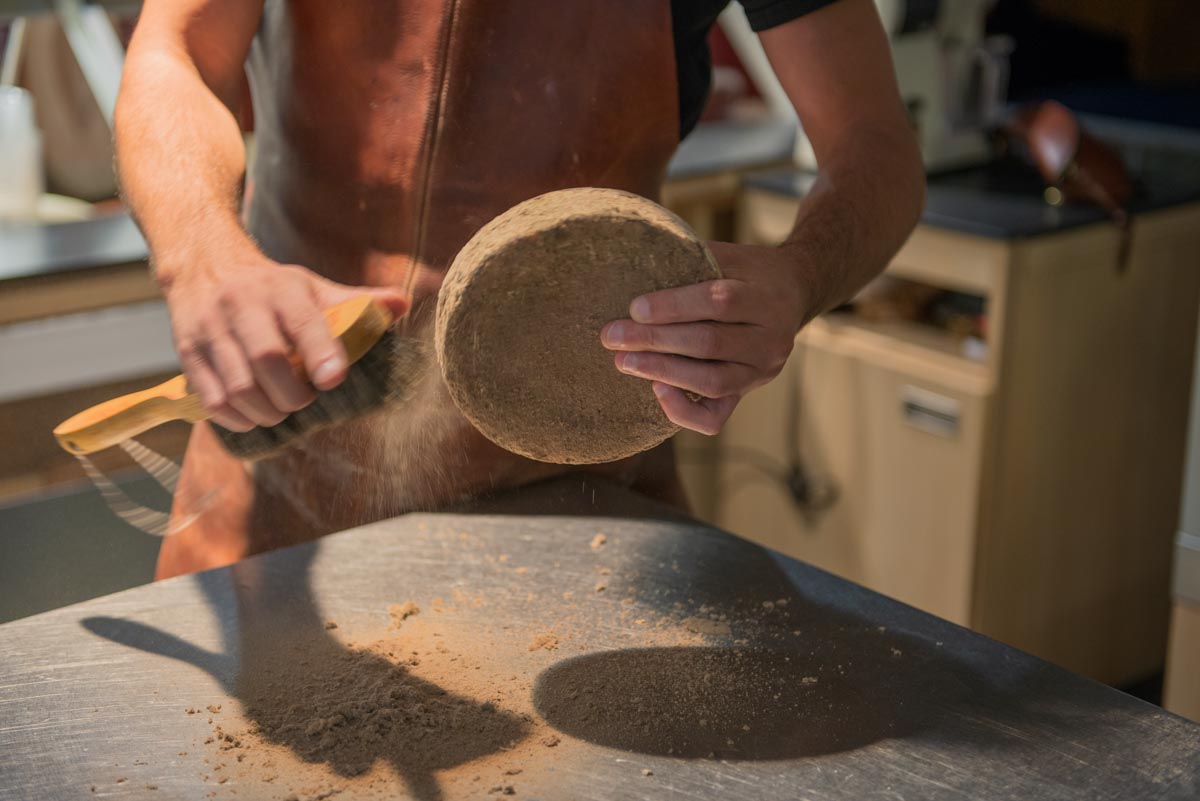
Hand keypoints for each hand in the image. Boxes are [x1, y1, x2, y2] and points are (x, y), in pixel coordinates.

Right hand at [165, 258, 408, 431]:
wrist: (204, 265)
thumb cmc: (272, 287)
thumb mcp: (312, 286)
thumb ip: (356, 301)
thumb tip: (402, 305)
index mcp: (281, 289)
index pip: (302, 321)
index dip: (320, 352)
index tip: (334, 379)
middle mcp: (241, 305)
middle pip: (265, 361)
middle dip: (292, 395)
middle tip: (306, 401)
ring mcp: (210, 329)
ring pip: (237, 387)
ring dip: (266, 412)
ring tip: (281, 410)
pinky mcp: (187, 352)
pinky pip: (211, 400)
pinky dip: (237, 419)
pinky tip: (253, 416)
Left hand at [601, 241, 807, 434]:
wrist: (794, 292)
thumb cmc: (749, 270)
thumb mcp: (730, 255)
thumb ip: (694, 260)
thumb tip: (637, 261)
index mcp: (766, 298)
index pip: (719, 302)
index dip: (674, 306)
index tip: (634, 308)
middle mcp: (770, 339)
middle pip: (709, 343)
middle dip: (655, 341)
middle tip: (612, 336)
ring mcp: (762, 371)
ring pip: (710, 381)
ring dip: (661, 371)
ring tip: (624, 361)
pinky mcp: (748, 392)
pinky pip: (714, 417)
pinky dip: (681, 410)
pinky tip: (656, 389)